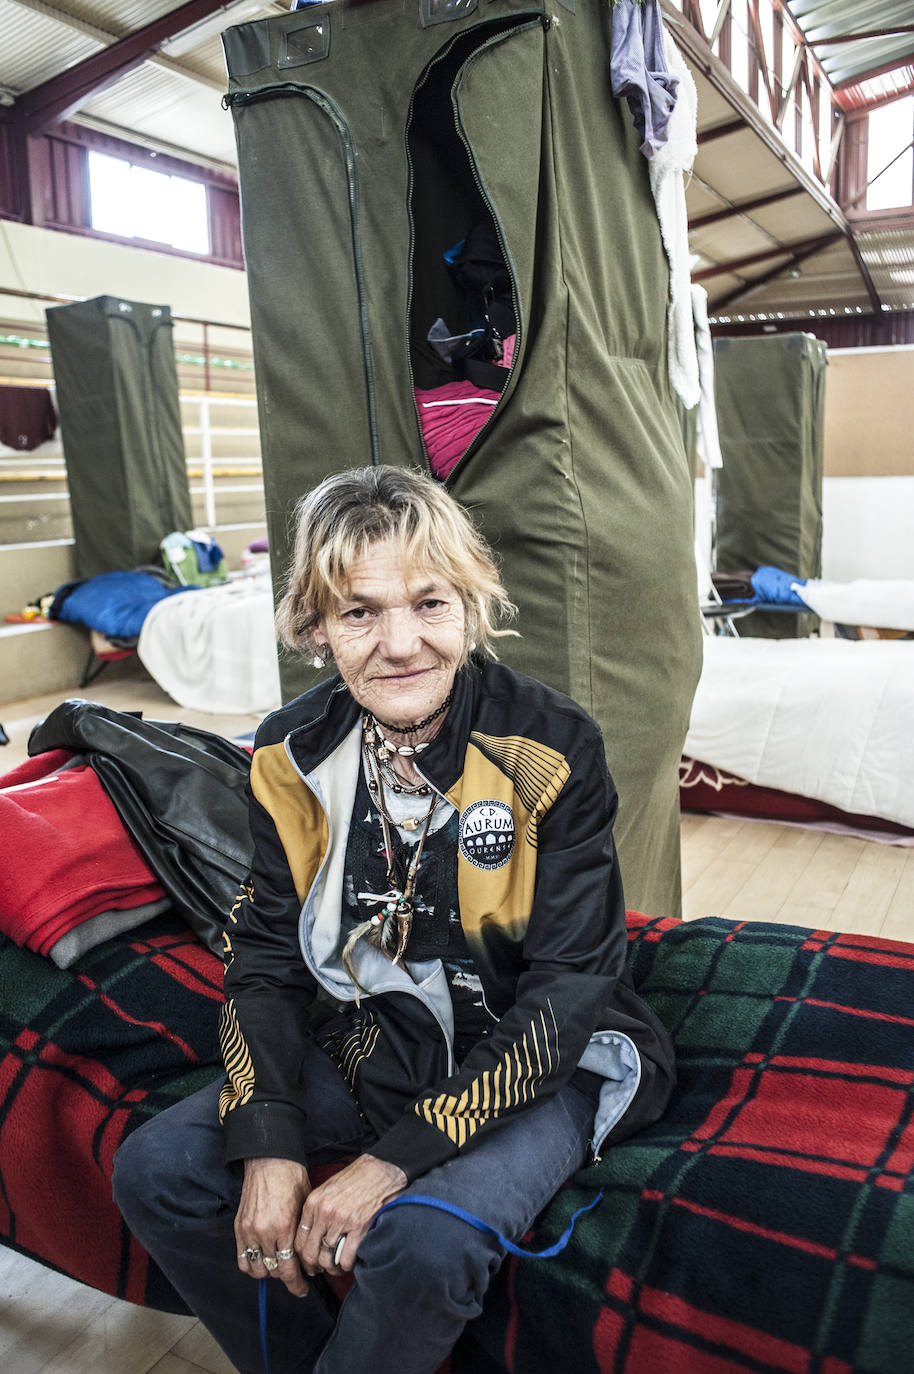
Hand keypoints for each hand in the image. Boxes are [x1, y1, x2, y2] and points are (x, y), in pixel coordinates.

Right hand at [235, 1156, 310, 1296]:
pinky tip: (262, 1262)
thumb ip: (303, 1233)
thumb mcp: (306, 1205)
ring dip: (268, 1273)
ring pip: (256, 1269)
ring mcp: (249, 1230)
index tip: (303, 1290)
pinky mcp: (239, 1227)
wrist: (270, 1159)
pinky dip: (251, 1265)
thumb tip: (309, 1256)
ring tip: (278, 1267)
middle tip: (295, 1276)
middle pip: (274, 1271)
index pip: (288, 1268)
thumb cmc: (292, 1178)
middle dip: (287, 1277)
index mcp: (284, 1226)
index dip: (296, 1284)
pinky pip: (242, 1258)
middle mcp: (265, 1232)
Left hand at [297, 1154, 406, 1276]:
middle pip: (310, 1253)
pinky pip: (346, 1258)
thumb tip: (311, 1233)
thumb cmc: (357, 1178)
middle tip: (321, 1269)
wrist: (381, 1170)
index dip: (302, 1257)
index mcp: (314, 1203)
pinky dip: (346, 1265)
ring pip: (327, 1259)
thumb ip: (317, 1209)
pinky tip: (349, 1262)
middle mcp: (325, 1213)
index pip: (299, 1240)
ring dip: (332, 1268)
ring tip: (337, 1267)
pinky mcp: (359, 1228)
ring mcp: (341, 1221)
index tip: (309, 1262)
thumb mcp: (329, 1188)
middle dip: (315, 1266)